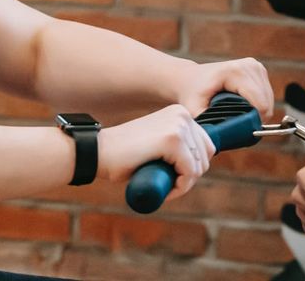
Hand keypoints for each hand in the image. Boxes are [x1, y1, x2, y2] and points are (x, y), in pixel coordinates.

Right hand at [97, 104, 215, 197]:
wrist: (98, 152)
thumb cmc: (124, 156)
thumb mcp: (158, 145)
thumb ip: (177, 146)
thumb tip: (202, 163)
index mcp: (180, 113)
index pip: (206, 145)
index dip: (192, 167)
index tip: (173, 177)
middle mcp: (183, 115)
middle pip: (206, 156)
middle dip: (189, 176)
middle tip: (168, 185)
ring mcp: (178, 126)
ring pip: (199, 167)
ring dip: (184, 184)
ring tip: (164, 187)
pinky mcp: (173, 140)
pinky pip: (190, 173)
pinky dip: (180, 188)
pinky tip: (165, 191)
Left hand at [173, 58, 273, 121]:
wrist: (190, 77)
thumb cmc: (192, 94)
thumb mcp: (194, 110)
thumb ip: (208, 125)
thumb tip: (222, 139)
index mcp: (237, 73)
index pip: (260, 104)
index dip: (254, 122)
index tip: (240, 131)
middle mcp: (250, 66)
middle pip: (266, 103)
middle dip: (255, 119)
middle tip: (237, 126)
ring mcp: (256, 66)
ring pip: (269, 100)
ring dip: (258, 113)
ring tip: (239, 118)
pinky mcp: (259, 69)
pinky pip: (267, 95)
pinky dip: (259, 105)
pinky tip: (244, 108)